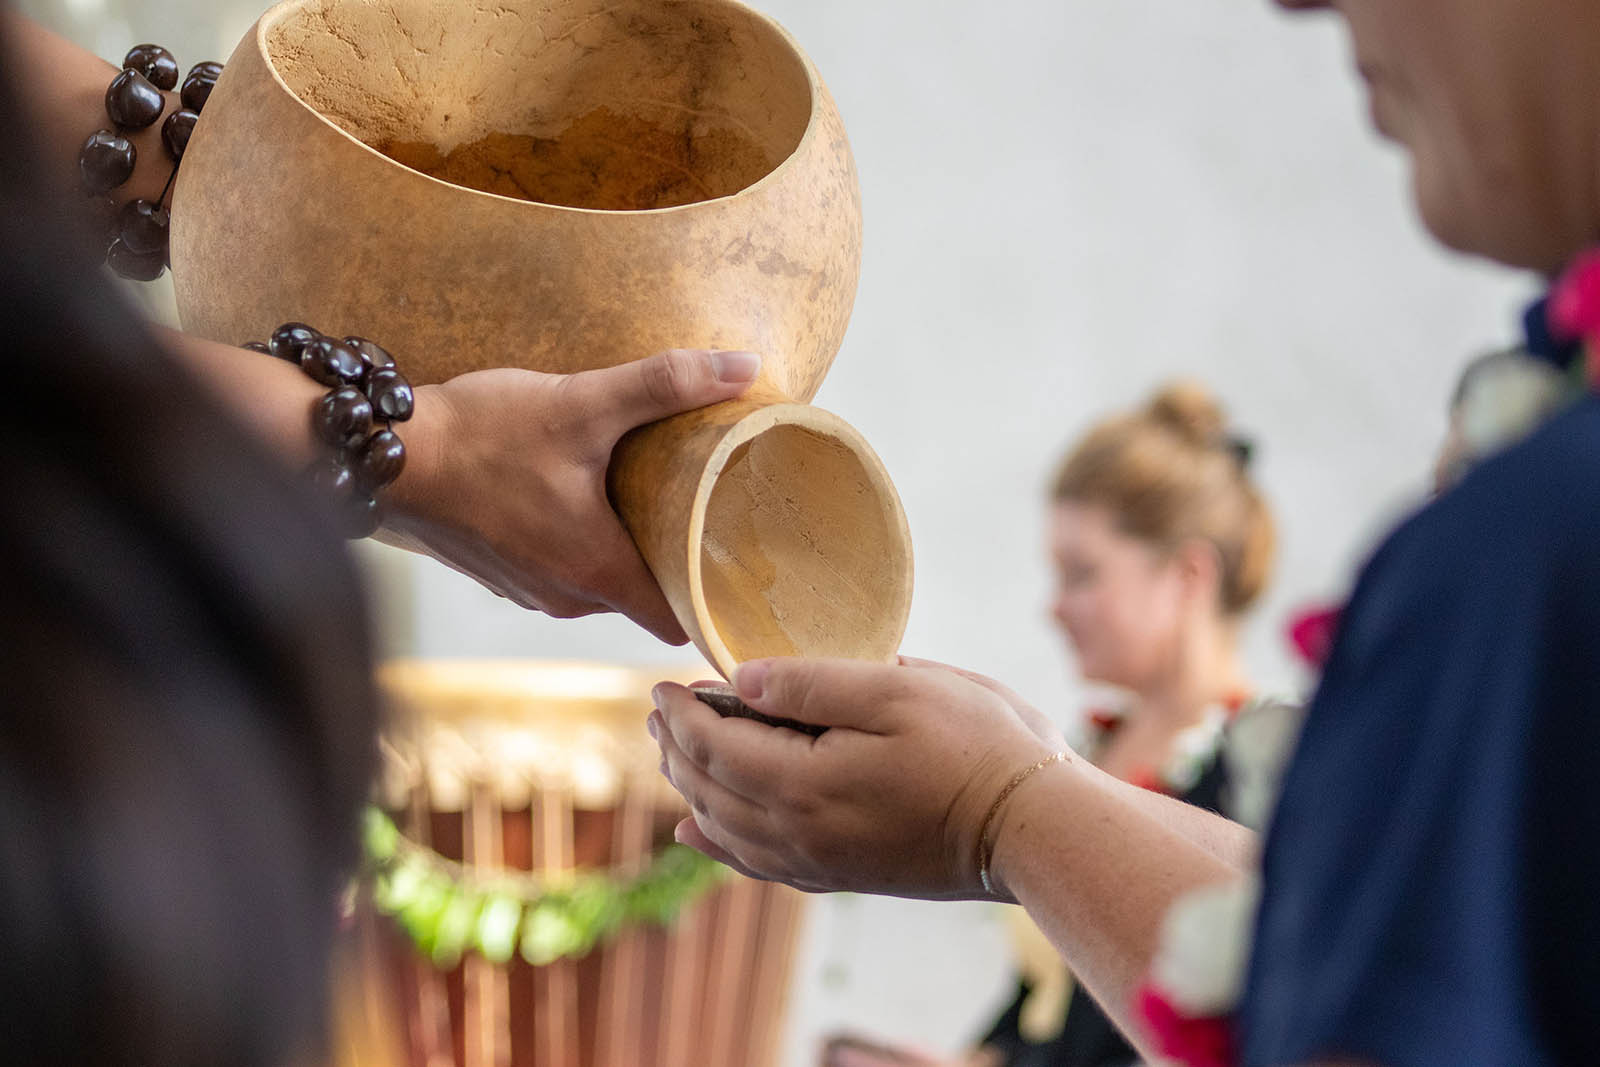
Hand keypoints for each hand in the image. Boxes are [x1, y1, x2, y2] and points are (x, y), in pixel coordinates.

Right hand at [383, 348, 759, 642]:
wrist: (384, 451)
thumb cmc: (480, 436)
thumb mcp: (583, 402)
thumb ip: (667, 384)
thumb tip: (746, 367)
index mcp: (597, 572)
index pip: (680, 618)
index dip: (713, 596)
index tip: (741, 562)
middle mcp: (565, 596)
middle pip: (645, 594)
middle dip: (674, 556)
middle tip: (706, 507)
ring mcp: (528, 588)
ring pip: (602, 580)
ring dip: (625, 545)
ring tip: (651, 495)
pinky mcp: (500, 570)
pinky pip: (562, 566)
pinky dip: (581, 540)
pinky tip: (587, 494)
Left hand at [648, 655, 1067, 899]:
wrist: (1032, 827)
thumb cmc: (975, 745)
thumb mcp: (896, 689)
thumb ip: (811, 683)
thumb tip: (741, 680)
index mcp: (803, 782)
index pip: (714, 745)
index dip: (680, 713)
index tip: (661, 681)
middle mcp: (798, 833)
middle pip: (710, 788)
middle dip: (676, 747)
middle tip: (658, 709)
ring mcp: (818, 862)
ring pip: (724, 827)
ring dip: (690, 787)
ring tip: (672, 753)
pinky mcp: (841, 876)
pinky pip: (755, 863)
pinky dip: (715, 844)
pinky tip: (696, 833)